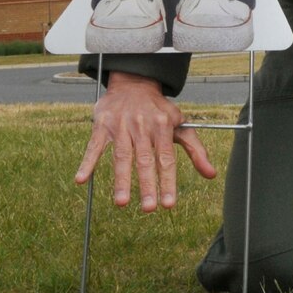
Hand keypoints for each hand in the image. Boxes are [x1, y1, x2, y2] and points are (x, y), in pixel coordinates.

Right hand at [75, 71, 215, 210]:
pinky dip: (87, 162)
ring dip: (121, 179)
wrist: (134, 83)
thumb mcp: (179, 125)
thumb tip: (212, 175)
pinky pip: (94, 145)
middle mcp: (142, 126)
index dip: (167, 181)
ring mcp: (121, 125)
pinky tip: (81, 180)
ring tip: (122, 203)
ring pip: (121, 155)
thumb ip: (195, 150)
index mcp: (163, 127)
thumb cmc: (159, 111)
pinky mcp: (102, 124)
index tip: (168, 204)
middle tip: (149, 209)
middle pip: (144, 159)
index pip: (166, 158)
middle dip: (146, 184)